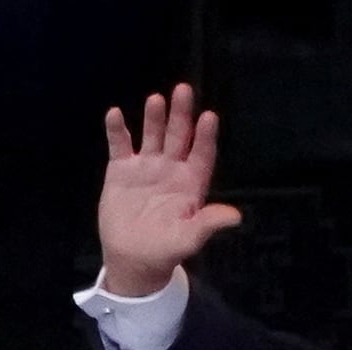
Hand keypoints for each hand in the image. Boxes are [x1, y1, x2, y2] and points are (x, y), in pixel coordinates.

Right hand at [97, 83, 242, 295]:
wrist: (132, 258)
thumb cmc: (165, 249)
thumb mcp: (189, 238)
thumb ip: (208, 223)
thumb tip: (235, 217)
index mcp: (191, 184)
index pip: (201, 155)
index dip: (205, 137)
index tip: (209, 117)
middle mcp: (171, 169)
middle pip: (178, 137)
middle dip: (181, 115)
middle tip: (184, 90)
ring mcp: (146, 167)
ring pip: (152, 136)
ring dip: (154, 118)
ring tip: (156, 99)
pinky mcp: (121, 170)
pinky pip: (119, 145)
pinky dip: (117, 130)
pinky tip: (116, 114)